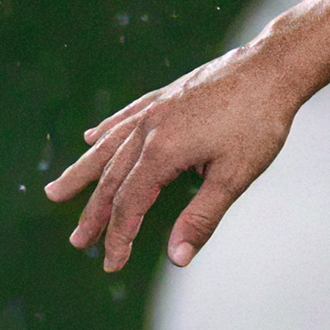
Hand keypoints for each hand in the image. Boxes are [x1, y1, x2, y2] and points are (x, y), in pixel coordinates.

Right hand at [47, 32, 320, 272]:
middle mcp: (149, 130)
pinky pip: (126, 116)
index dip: (119, 237)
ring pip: (108, 146)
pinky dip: (106, 130)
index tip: (112, 263)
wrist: (274, 66)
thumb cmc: (260, 121)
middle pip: (112, 179)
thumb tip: (177, 260)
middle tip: (78, 241)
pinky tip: (91, 136)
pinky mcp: (167, 94)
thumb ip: (202, 218)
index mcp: (162, 153)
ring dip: (83, 172)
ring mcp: (155, 109)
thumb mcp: (236, 175)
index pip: (129, 205)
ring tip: (55, 192)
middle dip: (94, 215)